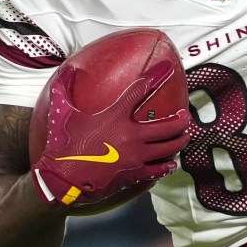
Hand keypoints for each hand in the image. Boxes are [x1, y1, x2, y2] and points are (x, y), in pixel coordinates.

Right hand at [31, 66, 188, 208]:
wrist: (61, 179)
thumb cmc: (62, 143)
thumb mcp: (61, 112)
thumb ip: (64, 87)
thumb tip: (67, 68)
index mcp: (115, 116)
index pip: (141, 90)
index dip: (156, 76)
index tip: (168, 68)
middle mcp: (131, 135)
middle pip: (168, 125)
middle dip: (181, 119)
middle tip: (185, 115)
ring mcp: (135, 156)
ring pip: (169, 147)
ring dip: (180, 140)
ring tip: (185, 136)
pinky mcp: (135, 174)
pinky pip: (159, 170)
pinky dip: (167, 165)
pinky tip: (171, 163)